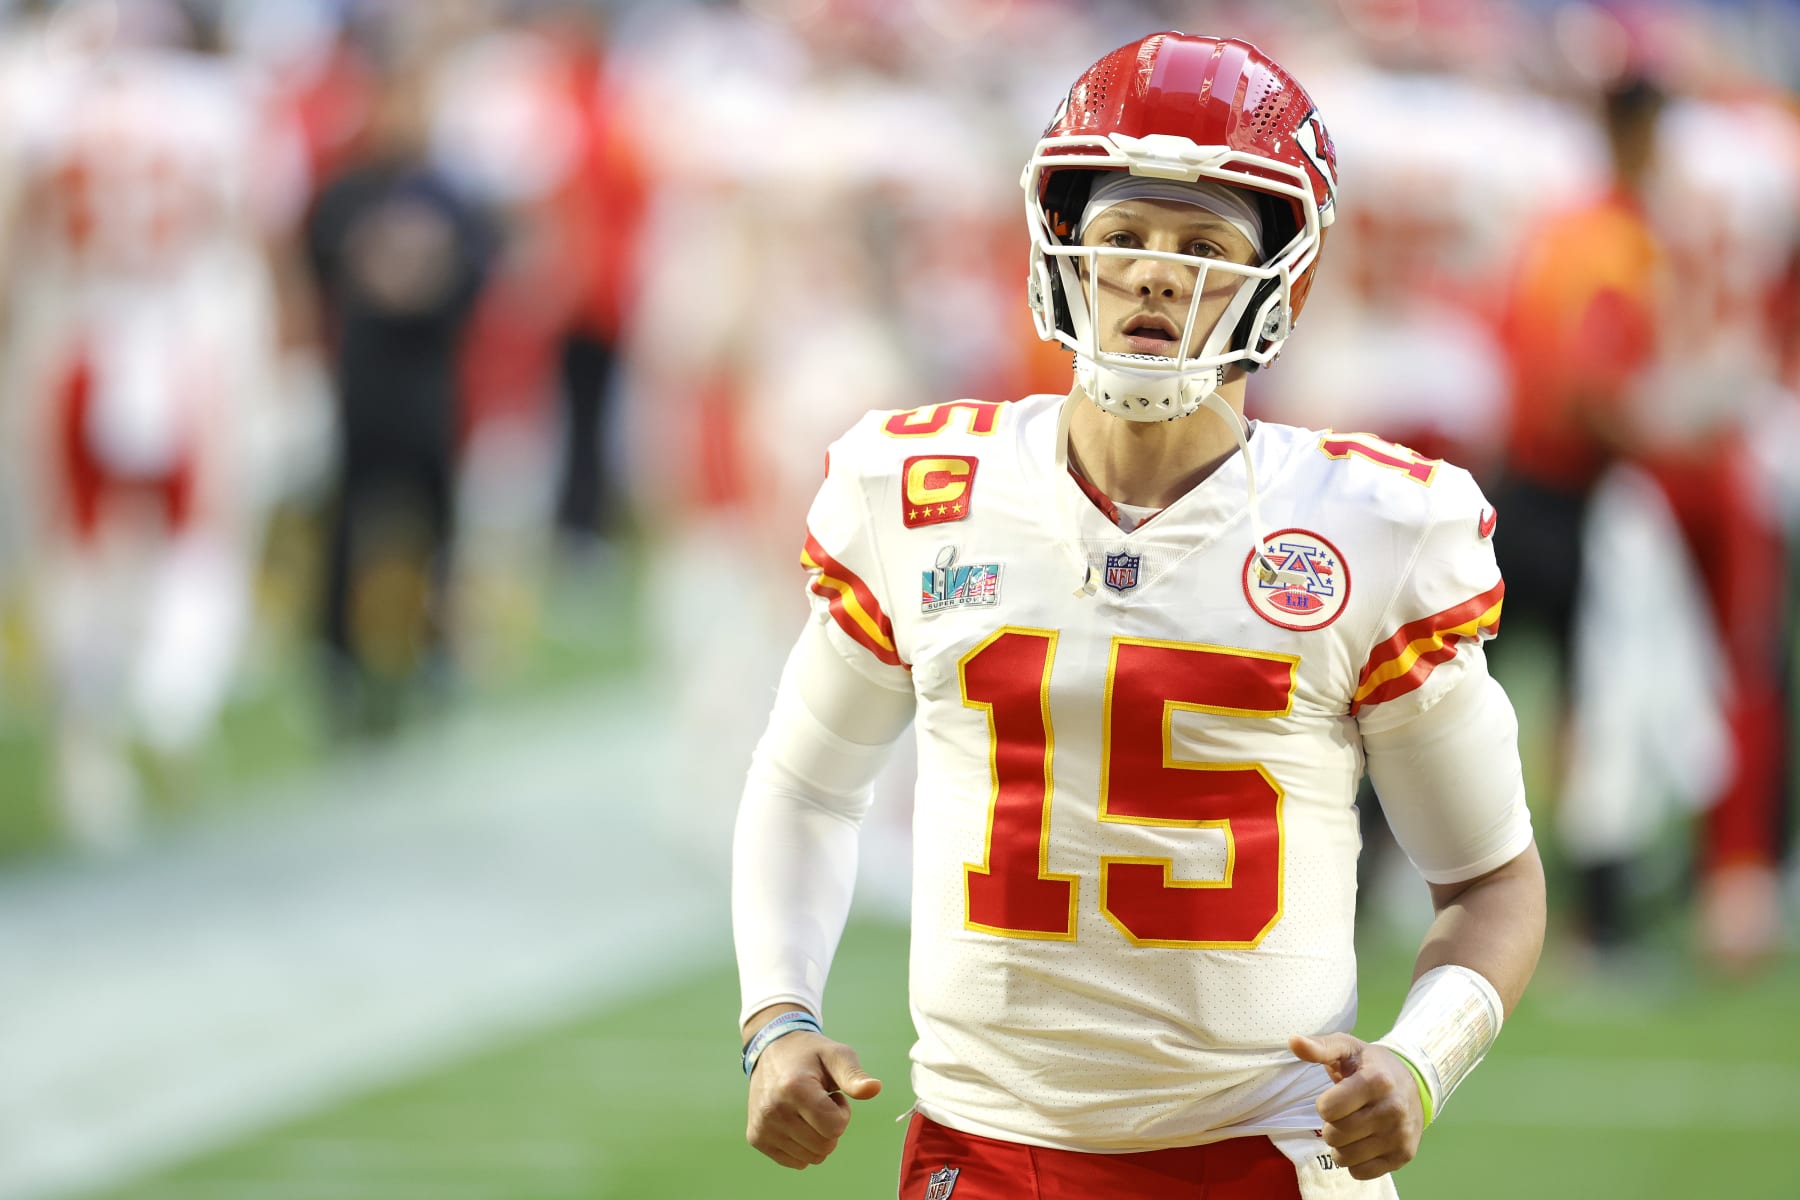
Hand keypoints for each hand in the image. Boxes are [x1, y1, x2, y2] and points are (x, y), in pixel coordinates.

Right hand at [746, 1030, 881, 1169]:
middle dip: (831, 1127)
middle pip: (825, 1146)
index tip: (832, 1094)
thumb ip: (854, 1075)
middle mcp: (773, 1110)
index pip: (835, 1127)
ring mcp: (762, 1127)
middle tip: (820, 1102)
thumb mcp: (836, 1055)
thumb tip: (875, 1089)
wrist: (770, 1050)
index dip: (842, 1112)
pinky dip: (802, 1146)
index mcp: (794, 1088)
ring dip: (817, 1137)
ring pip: (811, 1158)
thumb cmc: (810, 1054)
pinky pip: (795, 1162)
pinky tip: (795, 1119)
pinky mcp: (756, 1138)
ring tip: (807, 1109)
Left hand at [1289, 1032, 1424, 1180]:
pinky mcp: (1402, 1156)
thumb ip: (1320, 1047)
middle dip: (1331, 1125)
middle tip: (1344, 1114)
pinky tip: (1363, 1143)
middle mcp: (1392, 1110)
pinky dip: (1355, 1162)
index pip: (1328, 1109)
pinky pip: (1361, 1172)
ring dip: (1340, 1146)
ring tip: (1352, 1129)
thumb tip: (1293, 1041)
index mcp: (1377, 1081)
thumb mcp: (1348, 1048)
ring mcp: (1399, 1136)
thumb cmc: (1373, 1065)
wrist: (1416, 1084)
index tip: (1335, 1097)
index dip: (1325, 1104)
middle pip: (1335, 1135)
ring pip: (1345, 1157)